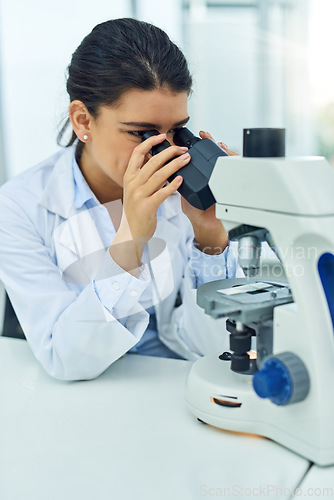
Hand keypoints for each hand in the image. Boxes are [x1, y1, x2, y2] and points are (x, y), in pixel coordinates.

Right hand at [110, 134, 189, 273]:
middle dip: (169, 152)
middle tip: (182, 149)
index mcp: (129, 177)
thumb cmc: (136, 212)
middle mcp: (133, 184)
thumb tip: (162, 164)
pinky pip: (162, 193)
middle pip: (152, 161)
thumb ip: (146, 177)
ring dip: (175, 165)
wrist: (131, 233)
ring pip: (159, 175)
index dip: (150, 142)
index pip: (137, 153)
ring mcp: (139, 195)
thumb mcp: (136, 191)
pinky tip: (181, 180)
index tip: (163, 136)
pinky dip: (172, 185)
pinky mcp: (147, 207)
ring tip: (186, 160)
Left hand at [181, 130, 237, 253]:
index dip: (200, 146)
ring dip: (223, 149)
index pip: (201, 157)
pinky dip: (233, 161)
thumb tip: (170, 173)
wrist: (207, 227)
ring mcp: (223, 181)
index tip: (197, 136)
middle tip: (206, 136)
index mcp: (201, 177)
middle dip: (211, 143)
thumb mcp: (185, 195)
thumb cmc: (196, 213)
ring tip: (217, 143)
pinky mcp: (232, 187)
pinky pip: (234, 171)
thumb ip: (178, 184)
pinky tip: (227, 155)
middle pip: (215, 154)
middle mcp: (213, 176)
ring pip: (227, 159)